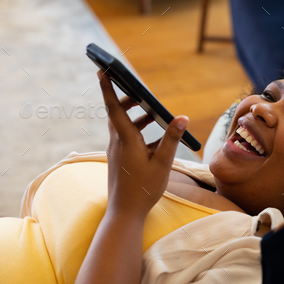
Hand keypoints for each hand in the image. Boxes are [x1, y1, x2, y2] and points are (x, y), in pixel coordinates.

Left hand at [98, 70, 188, 217]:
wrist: (125, 213)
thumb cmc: (144, 189)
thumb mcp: (163, 163)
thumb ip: (172, 139)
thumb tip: (182, 117)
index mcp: (125, 140)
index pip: (113, 107)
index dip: (107, 87)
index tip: (101, 69)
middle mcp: (116, 143)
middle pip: (117, 113)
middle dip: (127, 100)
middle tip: (141, 94)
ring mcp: (115, 151)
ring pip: (122, 126)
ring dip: (136, 117)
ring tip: (154, 116)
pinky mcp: (118, 159)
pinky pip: (125, 138)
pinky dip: (137, 133)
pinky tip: (154, 141)